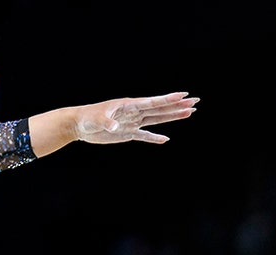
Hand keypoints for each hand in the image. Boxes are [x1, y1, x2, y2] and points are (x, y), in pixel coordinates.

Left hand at [73, 91, 197, 144]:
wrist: (79, 125)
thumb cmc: (87, 117)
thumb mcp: (97, 118)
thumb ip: (107, 121)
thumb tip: (114, 127)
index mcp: (129, 105)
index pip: (153, 101)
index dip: (168, 99)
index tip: (184, 94)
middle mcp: (134, 112)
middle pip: (160, 109)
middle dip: (177, 106)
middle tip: (195, 101)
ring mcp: (132, 122)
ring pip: (156, 120)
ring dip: (172, 117)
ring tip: (189, 113)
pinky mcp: (127, 133)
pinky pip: (144, 136)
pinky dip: (154, 138)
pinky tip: (165, 139)